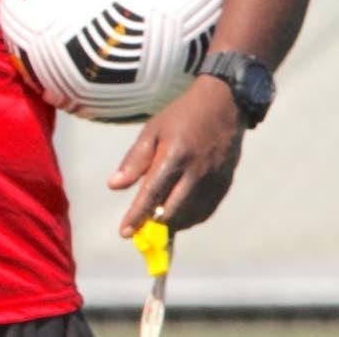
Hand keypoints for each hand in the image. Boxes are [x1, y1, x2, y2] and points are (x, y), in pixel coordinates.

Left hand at [108, 74, 243, 236]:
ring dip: (171, 224)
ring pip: (190, 216)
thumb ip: (134, 160)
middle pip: (173, 211)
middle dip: (153, 225)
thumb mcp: (152, 131)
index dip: (137, 215)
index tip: (124, 233)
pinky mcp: (224, 186)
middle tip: (138, 228)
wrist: (223, 106)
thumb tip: (113, 186)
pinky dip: (189, 218)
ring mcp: (213, 181)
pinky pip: (205, 212)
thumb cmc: (181, 117)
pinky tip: (177, 215)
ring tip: (154, 221)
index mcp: (174, 155)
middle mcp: (196, 172)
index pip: (152, 194)